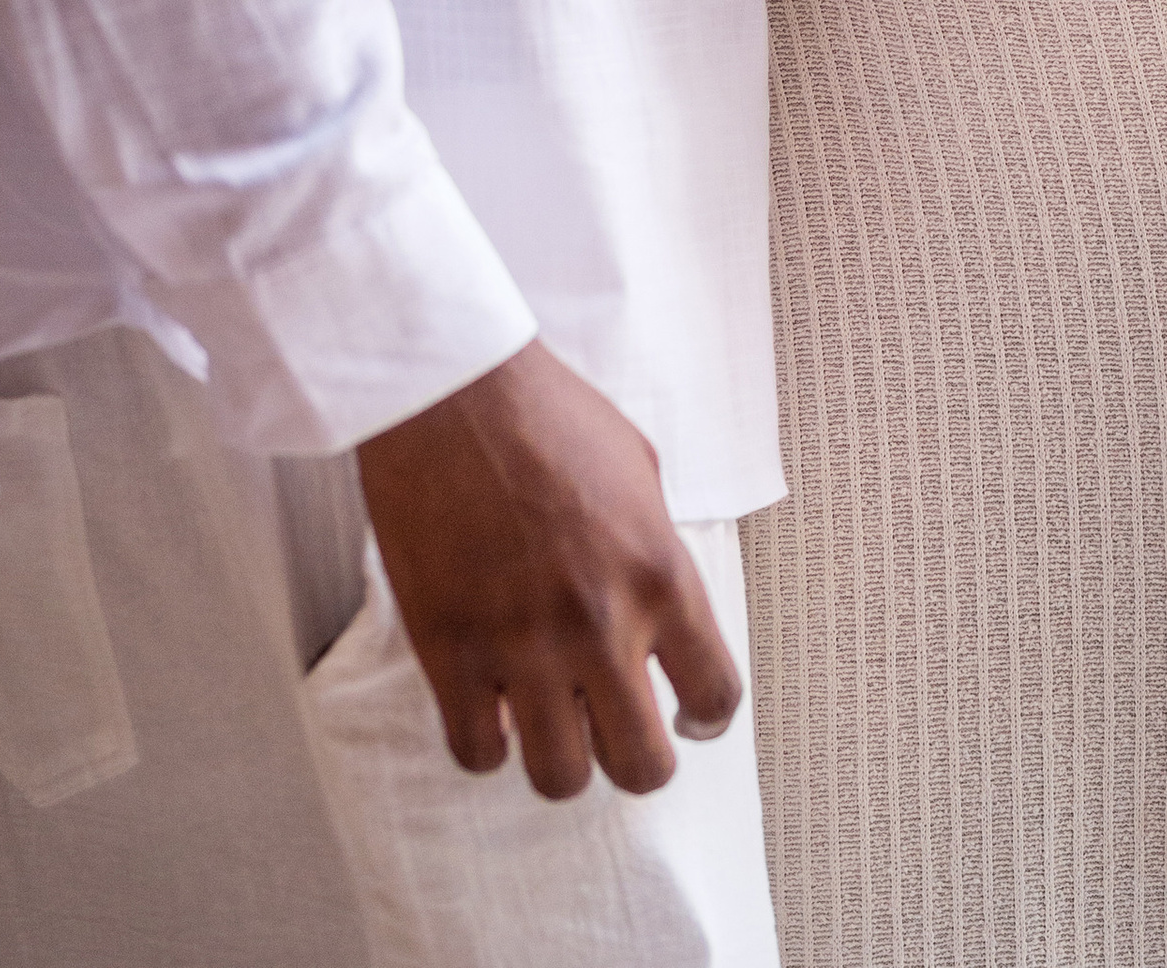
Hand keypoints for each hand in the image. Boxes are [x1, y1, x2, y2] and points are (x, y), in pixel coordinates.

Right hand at [356, 339, 742, 798]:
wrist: (451, 389)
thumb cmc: (544, 411)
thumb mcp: (638, 468)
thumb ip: (654, 549)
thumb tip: (656, 612)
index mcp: (660, 572)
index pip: (716, 694)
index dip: (705, 720)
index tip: (685, 719)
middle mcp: (601, 623)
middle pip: (642, 767)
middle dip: (633, 759)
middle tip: (612, 727)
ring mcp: (523, 644)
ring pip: (559, 778)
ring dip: (558, 756)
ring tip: (547, 718)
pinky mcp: (450, 652)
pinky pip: (477, 752)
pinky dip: (486, 741)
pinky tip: (489, 703)